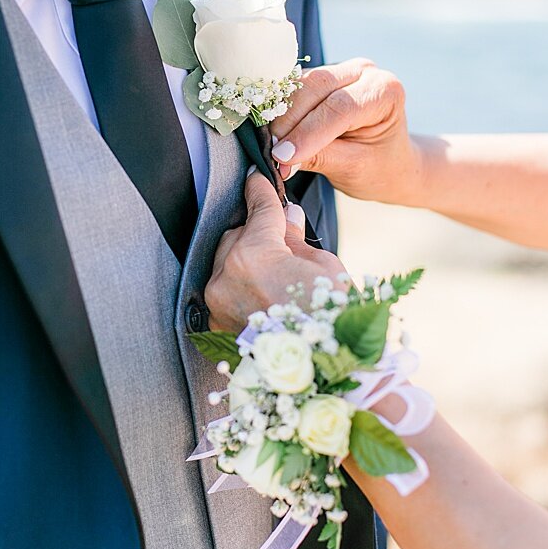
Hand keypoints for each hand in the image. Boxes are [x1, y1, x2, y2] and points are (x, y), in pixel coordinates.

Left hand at [204, 171, 346, 329]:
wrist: (320, 371)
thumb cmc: (331, 320)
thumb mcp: (325, 268)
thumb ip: (296, 239)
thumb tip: (286, 218)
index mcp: (255, 255)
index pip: (259, 209)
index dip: (261, 189)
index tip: (258, 176)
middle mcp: (226, 275)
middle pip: (237, 234)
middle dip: (258, 232)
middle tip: (284, 240)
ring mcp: (217, 301)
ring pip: (226, 259)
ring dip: (247, 258)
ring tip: (276, 272)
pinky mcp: (216, 321)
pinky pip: (224, 287)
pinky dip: (241, 282)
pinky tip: (264, 291)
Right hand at [268, 58, 425, 205]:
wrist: (388, 163)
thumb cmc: (379, 167)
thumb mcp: (354, 168)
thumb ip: (319, 158)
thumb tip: (279, 157)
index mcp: (385, 92)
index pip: (340, 107)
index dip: (308, 131)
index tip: (283, 156)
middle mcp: (364, 72)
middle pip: (316, 87)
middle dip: (288, 120)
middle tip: (271, 151)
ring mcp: (341, 70)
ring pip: (299, 85)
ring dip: (280, 114)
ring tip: (269, 145)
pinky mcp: (321, 77)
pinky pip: (293, 88)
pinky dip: (279, 110)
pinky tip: (272, 133)